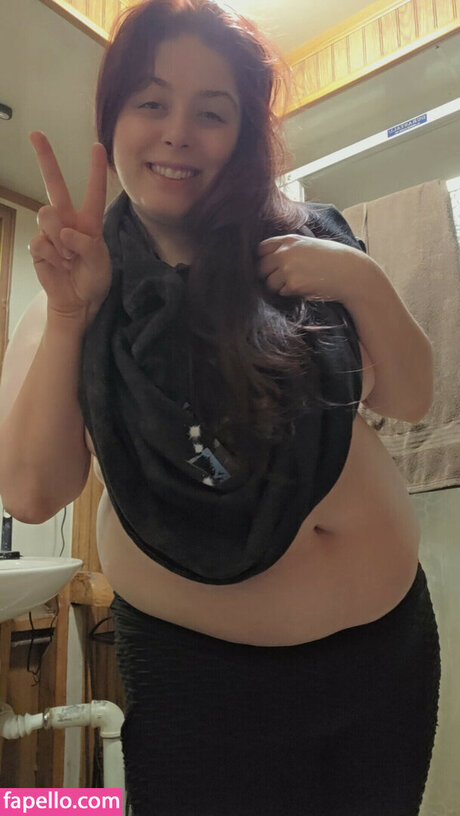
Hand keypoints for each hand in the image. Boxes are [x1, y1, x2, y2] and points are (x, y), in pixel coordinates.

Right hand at [28, 131, 110, 320]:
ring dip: (59, 239)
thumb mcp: (101, 263)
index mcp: (89, 222)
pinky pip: (40, 241)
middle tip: (36, 134)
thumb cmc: (94, 280)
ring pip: (47, 215)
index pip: (93, 191)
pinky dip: (51, 255)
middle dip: (45, 158)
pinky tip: (58, 265)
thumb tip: (65, 233)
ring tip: (69, 259)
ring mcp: (51, 233)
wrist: (78, 302)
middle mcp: (69, 221)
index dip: (95, 170)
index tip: (97, 146)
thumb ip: (86, 245)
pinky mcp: (38, 247)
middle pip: (54, 185)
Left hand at [257, 234, 357, 300]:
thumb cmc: (333, 258)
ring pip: (269, 283)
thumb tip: (271, 258)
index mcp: (289, 240)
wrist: (350, 272)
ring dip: (278, 286)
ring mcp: (288, 268)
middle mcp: (285, 252)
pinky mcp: (293, 284)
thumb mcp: (309, 244)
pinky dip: (290, 293)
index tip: (270, 266)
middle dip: (268, 275)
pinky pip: (282, 292)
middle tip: (281, 280)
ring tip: (295, 284)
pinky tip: (304, 288)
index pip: (261, 248)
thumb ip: (290, 248)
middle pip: (261, 267)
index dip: (264, 259)